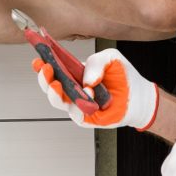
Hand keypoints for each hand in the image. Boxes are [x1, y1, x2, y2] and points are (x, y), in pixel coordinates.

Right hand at [33, 48, 158, 129]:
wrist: (138, 96)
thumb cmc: (124, 77)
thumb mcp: (111, 58)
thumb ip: (96, 62)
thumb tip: (85, 79)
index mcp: (75, 73)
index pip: (55, 68)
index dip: (43, 65)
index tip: (37, 59)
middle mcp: (73, 89)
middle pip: (50, 86)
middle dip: (44, 78)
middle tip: (46, 69)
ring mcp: (78, 103)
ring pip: (58, 101)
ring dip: (55, 93)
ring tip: (57, 84)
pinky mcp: (85, 118)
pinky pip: (75, 113)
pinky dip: (77, 105)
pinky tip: (85, 97)